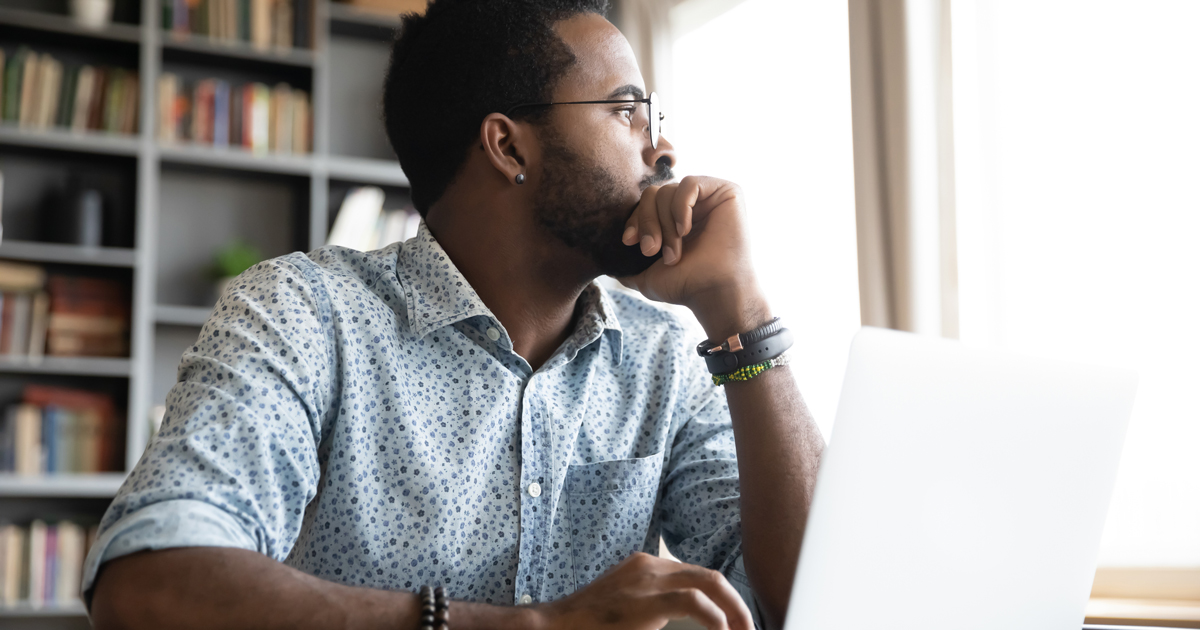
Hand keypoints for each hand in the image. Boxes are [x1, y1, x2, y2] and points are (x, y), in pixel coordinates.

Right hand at [534, 551, 753, 629]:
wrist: (553, 627)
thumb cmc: (588, 626)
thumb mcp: (628, 611)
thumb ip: (654, 610)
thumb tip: (690, 622)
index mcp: (647, 567)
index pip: (697, 576)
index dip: (723, 600)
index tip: (735, 624)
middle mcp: (649, 566)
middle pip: (710, 576)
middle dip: (737, 605)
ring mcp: (646, 580)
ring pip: (709, 582)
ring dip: (733, 611)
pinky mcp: (644, 600)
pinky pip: (693, 602)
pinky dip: (715, 618)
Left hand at [618, 175, 769, 338]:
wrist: (714, 293)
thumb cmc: (686, 284)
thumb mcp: (647, 275)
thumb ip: (628, 266)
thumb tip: (608, 265)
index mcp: (676, 218)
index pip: (646, 204)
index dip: (635, 219)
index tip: (629, 242)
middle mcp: (693, 205)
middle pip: (653, 194)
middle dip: (647, 223)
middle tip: (651, 251)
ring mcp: (709, 197)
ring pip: (668, 191)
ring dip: (665, 224)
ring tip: (673, 252)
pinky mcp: (726, 191)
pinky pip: (689, 184)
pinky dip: (681, 207)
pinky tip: (685, 230)